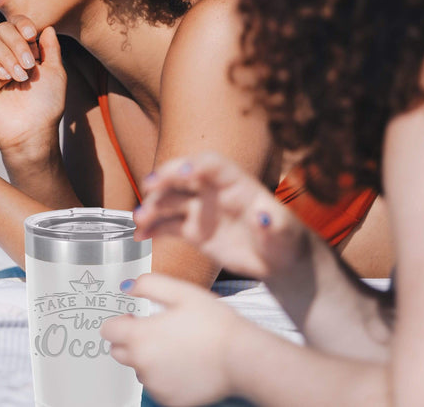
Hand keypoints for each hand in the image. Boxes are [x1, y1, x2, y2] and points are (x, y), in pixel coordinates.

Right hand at [0, 17, 66, 153]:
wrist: (31, 130)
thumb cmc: (47, 105)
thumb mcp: (55, 73)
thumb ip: (51, 49)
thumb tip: (48, 27)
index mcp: (25, 52)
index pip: (17, 26)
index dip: (22, 24)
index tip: (33, 34)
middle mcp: (7, 56)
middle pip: (2, 29)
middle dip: (16, 42)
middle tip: (29, 64)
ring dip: (6, 54)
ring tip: (20, 76)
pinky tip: (4, 77)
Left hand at [101, 274, 246, 405]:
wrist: (241, 357)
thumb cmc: (215, 324)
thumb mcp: (181, 292)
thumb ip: (149, 284)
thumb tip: (128, 286)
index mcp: (140, 336)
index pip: (108, 330)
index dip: (120, 321)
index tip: (134, 318)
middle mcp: (143, 364)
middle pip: (119, 351)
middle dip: (131, 340)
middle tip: (157, 331)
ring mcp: (155, 385)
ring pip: (140, 369)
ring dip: (149, 358)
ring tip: (178, 346)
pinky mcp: (169, 400)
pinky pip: (157, 385)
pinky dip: (165, 375)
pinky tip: (185, 363)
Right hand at [136, 152, 308, 279]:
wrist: (276, 259)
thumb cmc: (284, 239)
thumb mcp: (284, 232)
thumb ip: (274, 223)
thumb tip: (264, 215)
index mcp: (236, 183)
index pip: (213, 165)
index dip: (197, 164)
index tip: (184, 172)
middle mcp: (214, 191)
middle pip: (184, 176)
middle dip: (166, 177)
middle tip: (149, 186)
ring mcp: (201, 209)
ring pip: (171, 201)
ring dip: (153, 206)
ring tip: (139, 219)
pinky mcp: (193, 230)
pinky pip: (168, 225)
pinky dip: (153, 229)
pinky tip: (140, 236)